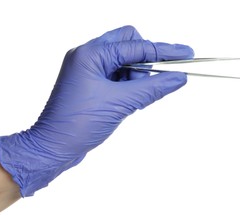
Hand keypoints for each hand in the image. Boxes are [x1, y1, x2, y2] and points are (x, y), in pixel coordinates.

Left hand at [0, 25, 193, 196]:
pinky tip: (130, 100)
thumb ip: (151, 88)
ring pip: (123, 60)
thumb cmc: (78, 125)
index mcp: (90, 54)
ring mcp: (87, 70)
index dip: (164, 50)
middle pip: (127, 43)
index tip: (186, 53)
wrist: (53, 148)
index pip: (136, 46)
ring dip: (137, 75)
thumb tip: (178, 78)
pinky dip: (128, 84)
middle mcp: (87, 56)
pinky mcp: (90, 84)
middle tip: (156, 77)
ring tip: (136, 98)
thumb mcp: (119, 104)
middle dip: (146, 58)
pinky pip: (116, 75)